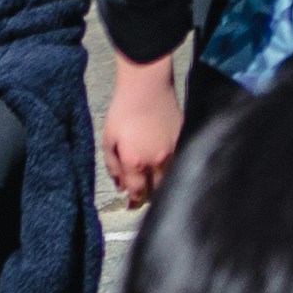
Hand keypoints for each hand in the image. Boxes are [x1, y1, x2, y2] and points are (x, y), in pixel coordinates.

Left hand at [102, 50, 185, 208]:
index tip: (132, 206)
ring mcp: (173, 150)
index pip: (138, 192)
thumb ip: (113, 166)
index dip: (134, 202)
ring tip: (156, 183)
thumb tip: (120, 186)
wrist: (147, 86)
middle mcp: (158, 161)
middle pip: (157, 189)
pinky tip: (167, 164)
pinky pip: (179, 160)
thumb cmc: (123, 111)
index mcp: (136, 162)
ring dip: (162, 183)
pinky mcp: (183, 138)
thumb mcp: (109, 139)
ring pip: (170, 176)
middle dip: (150, 196)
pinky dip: (173, 167)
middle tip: (144, 198)